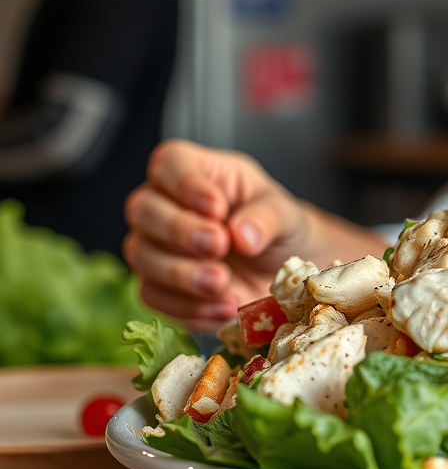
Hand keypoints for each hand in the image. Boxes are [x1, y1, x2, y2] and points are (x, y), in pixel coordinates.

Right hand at [124, 140, 322, 329]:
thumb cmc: (277, 229)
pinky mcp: (158, 286)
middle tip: (219, 246)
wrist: (283, 273)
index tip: (218, 209)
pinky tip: (224, 306)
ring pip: (141, 254)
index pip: (170, 162)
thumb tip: (243, 234)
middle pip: (143, 208)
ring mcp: (156, 246)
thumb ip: (267, 218)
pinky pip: (154, 296)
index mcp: (200, 171)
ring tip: (223, 282)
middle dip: (179, 230)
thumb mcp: (285, 215)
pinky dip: (188, 306)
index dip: (186, 184)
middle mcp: (168, 204)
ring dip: (181, 272)